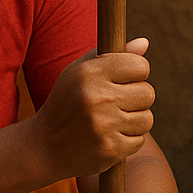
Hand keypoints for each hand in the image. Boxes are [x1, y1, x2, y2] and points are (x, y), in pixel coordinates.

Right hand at [32, 38, 154, 180]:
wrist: (44, 147)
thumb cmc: (66, 103)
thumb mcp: (79, 72)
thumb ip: (112, 55)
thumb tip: (144, 43)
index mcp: (89, 73)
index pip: (140, 66)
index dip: (135, 74)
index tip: (123, 81)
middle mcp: (97, 97)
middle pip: (148, 93)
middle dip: (136, 99)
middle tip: (116, 105)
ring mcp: (104, 125)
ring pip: (146, 118)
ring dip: (134, 121)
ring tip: (112, 122)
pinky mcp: (110, 149)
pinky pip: (139, 140)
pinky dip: (127, 141)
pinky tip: (108, 138)